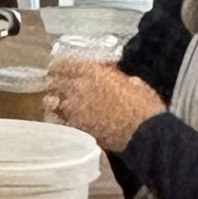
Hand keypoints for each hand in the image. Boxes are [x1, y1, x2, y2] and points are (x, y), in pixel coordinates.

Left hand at [44, 62, 164, 152]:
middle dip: (54, 84)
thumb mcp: (132, 81)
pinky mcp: (76, 127)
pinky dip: (62, 118)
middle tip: (54, 86)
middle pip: (54, 83)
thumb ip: (116, 76)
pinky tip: (67, 118)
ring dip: (56, 101)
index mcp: (92, 72)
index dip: (59, 67)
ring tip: (57, 103)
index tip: (57, 69)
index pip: (65, 65)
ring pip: (53, 102)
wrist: (143, 133)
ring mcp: (74, 109)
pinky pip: (62, 119)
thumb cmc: (144, 106)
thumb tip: (113, 75)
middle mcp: (78, 88)